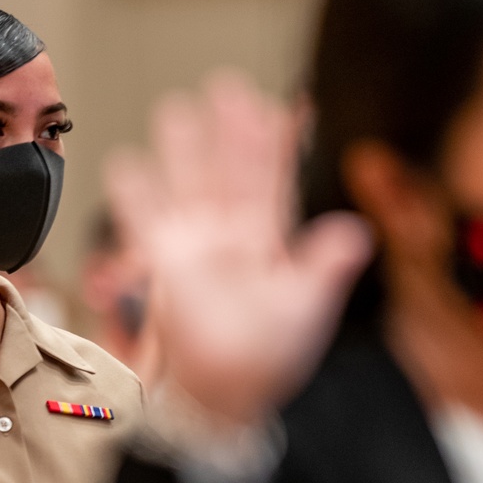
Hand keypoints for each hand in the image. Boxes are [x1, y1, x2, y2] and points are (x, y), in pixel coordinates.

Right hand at [107, 73, 371, 425]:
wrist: (217, 396)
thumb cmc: (263, 361)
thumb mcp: (306, 311)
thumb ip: (326, 268)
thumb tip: (356, 232)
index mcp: (271, 242)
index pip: (273, 182)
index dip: (275, 145)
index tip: (279, 105)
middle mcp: (232, 237)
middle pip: (229, 172)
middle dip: (227, 131)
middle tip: (225, 86)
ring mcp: (195, 247)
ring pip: (189, 187)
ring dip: (183, 151)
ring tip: (176, 109)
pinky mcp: (165, 266)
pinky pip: (147, 223)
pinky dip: (135, 196)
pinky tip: (126, 163)